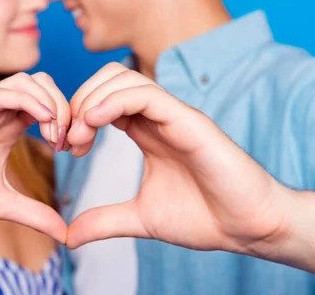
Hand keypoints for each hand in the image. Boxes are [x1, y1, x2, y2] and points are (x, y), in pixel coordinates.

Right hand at [0, 72, 69, 243]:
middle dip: (65, 106)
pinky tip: (42, 124)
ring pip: (27, 81)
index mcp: (8, 126)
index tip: (74, 150)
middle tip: (67, 140)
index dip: (69, 120)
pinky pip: (3, 93)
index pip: (49, 103)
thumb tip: (66, 234)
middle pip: (44, 84)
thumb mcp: (0, 203)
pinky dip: (29, 101)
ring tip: (55, 135)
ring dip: (51, 103)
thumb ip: (33, 213)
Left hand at [65, 63, 294, 253]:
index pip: (103, 100)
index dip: (77, 115)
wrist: (247, 227)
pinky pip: (147, 94)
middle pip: (109, 79)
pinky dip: (114, 100)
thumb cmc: (203, 217)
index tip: (67, 147)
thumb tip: (68, 236)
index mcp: (146, 131)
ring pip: (125, 78)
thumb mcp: (140, 218)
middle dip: (79, 101)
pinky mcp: (189, 120)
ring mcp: (174, 115)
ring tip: (80, 134)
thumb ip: (105, 221)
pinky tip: (95, 121)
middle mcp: (158, 117)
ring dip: (92, 99)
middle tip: (69, 139)